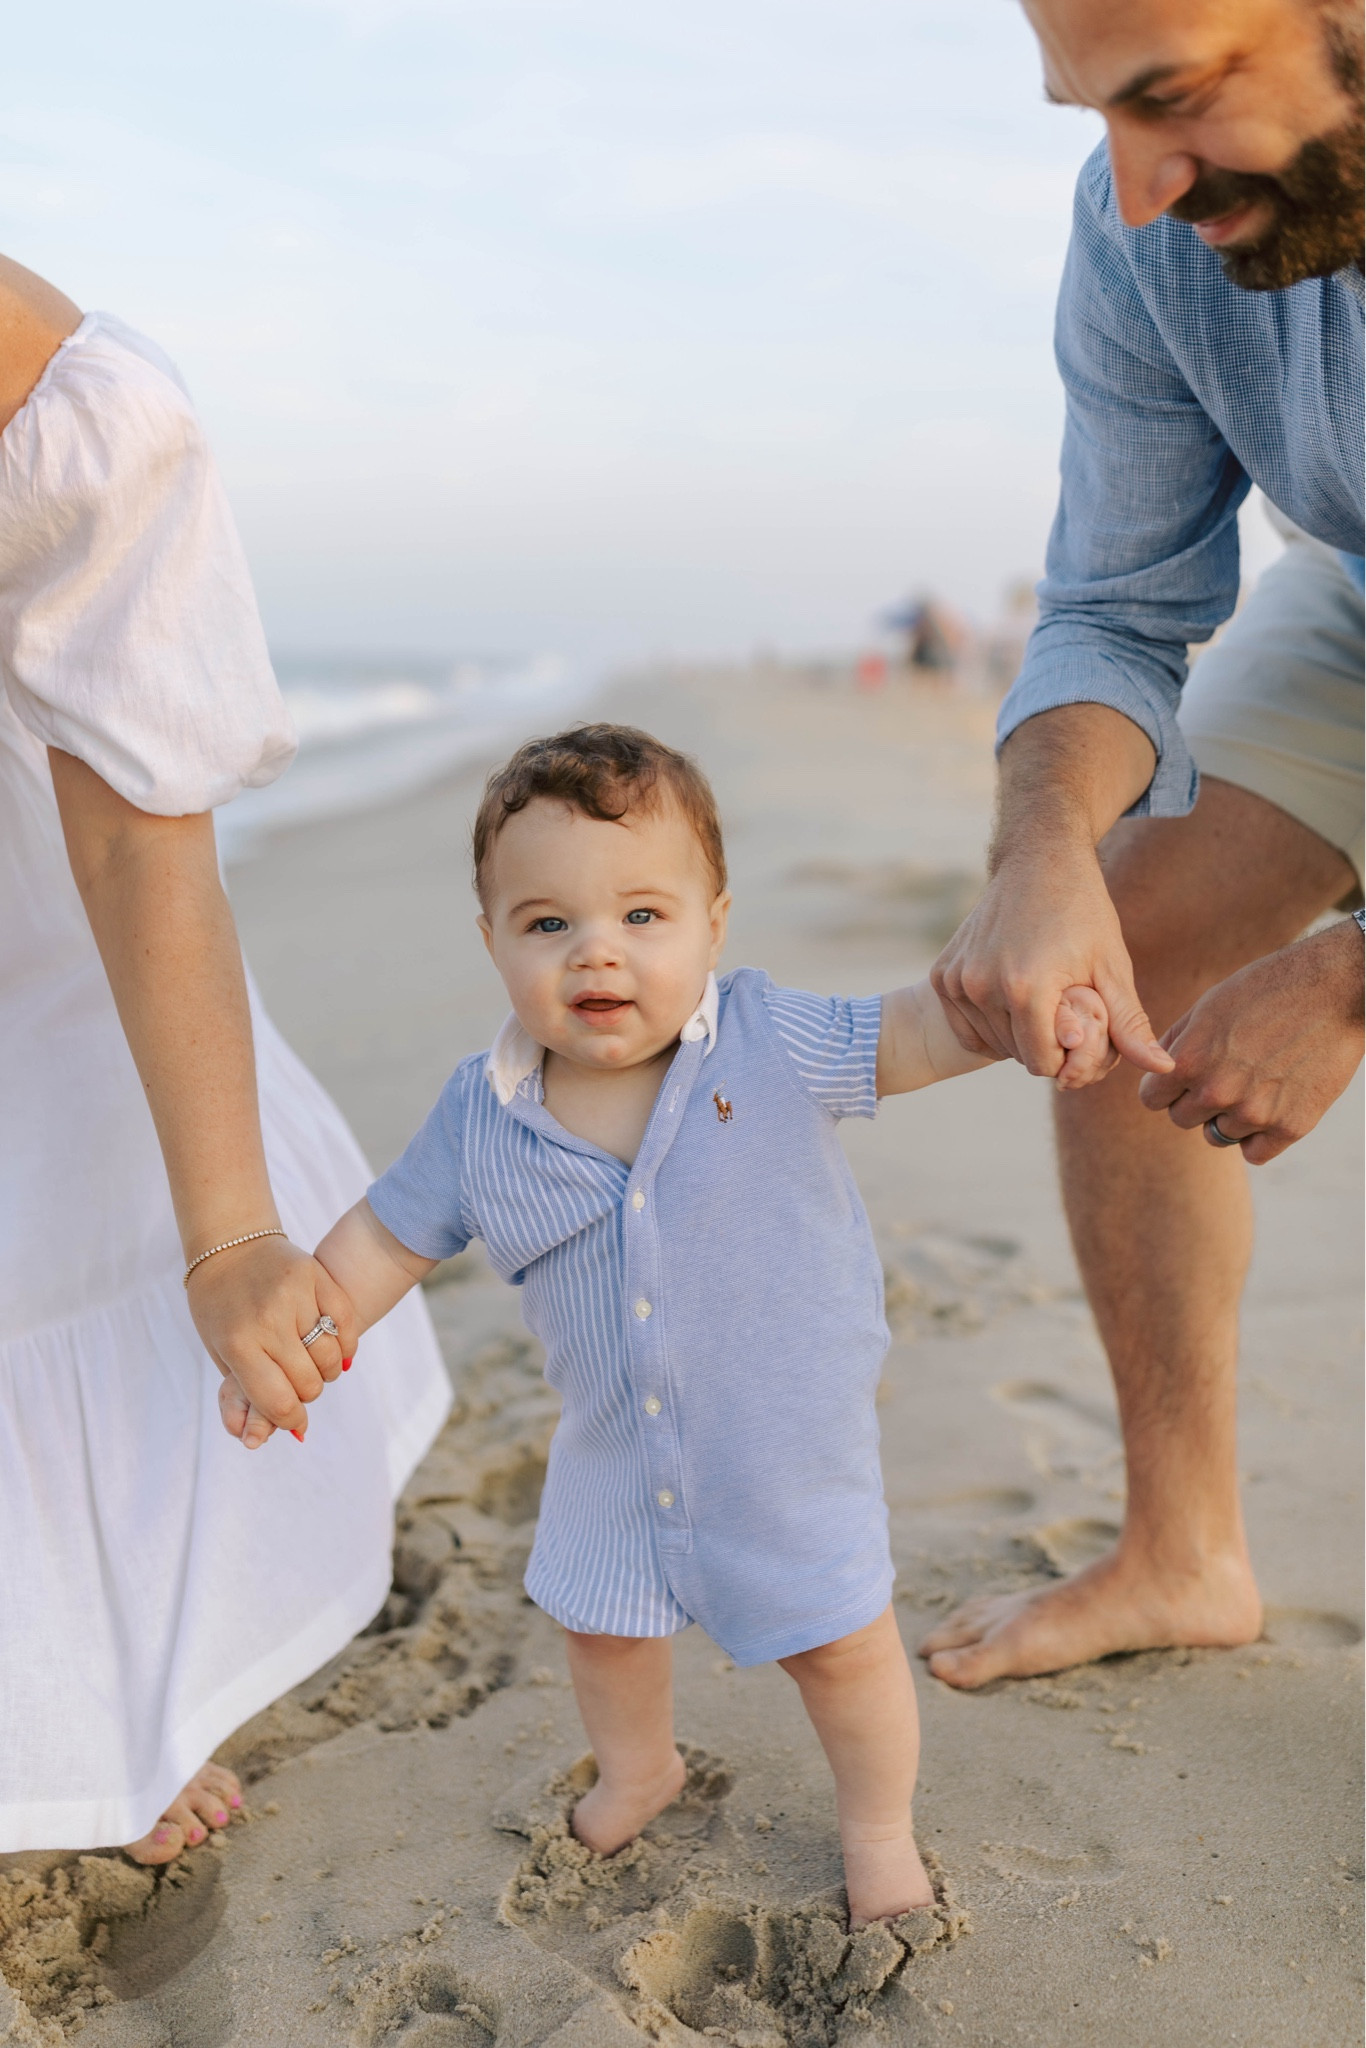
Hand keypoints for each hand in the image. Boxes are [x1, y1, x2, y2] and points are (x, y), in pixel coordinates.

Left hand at [188, 1234, 358, 1443]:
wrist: (229, 1245)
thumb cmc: (220, 1307)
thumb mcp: (221, 1354)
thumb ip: (244, 1398)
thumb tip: (264, 1440)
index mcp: (238, 1344)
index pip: (277, 1401)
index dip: (290, 1419)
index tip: (292, 1419)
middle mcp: (268, 1320)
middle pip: (308, 1383)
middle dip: (305, 1394)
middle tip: (294, 1382)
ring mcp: (295, 1295)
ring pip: (331, 1358)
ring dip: (325, 1371)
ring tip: (311, 1362)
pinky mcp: (316, 1276)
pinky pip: (345, 1323)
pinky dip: (345, 1345)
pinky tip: (333, 1348)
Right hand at [933, 842, 1173, 1080]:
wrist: (1038, 859)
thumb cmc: (1083, 911)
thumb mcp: (1112, 965)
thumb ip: (1130, 1024)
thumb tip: (1165, 1068)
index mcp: (1026, 988)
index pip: (1043, 1063)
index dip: (1069, 1056)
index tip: (1083, 1028)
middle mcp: (982, 986)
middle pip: (1017, 1056)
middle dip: (1045, 1046)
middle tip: (1064, 1011)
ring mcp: (957, 981)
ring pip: (991, 1044)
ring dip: (1017, 1036)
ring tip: (1041, 1000)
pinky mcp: (942, 976)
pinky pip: (965, 1029)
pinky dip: (989, 1026)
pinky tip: (1012, 1001)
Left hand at [1138, 919, 1364, 1163]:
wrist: (1334, 989)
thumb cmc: (1268, 990)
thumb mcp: (1209, 1006)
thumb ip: (1176, 1043)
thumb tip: (1155, 1068)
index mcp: (1188, 1061)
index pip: (1152, 1099)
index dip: (1166, 1086)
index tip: (1186, 1076)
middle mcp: (1216, 1092)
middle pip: (1182, 1119)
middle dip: (1196, 1101)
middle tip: (1227, 1074)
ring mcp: (1254, 1113)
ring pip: (1219, 1136)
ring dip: (1231, 1116)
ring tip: (1257, 1081)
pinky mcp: (1290, 1126)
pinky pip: (1254, 1153)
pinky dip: (1259, 1137)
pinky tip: (1272, 1105)